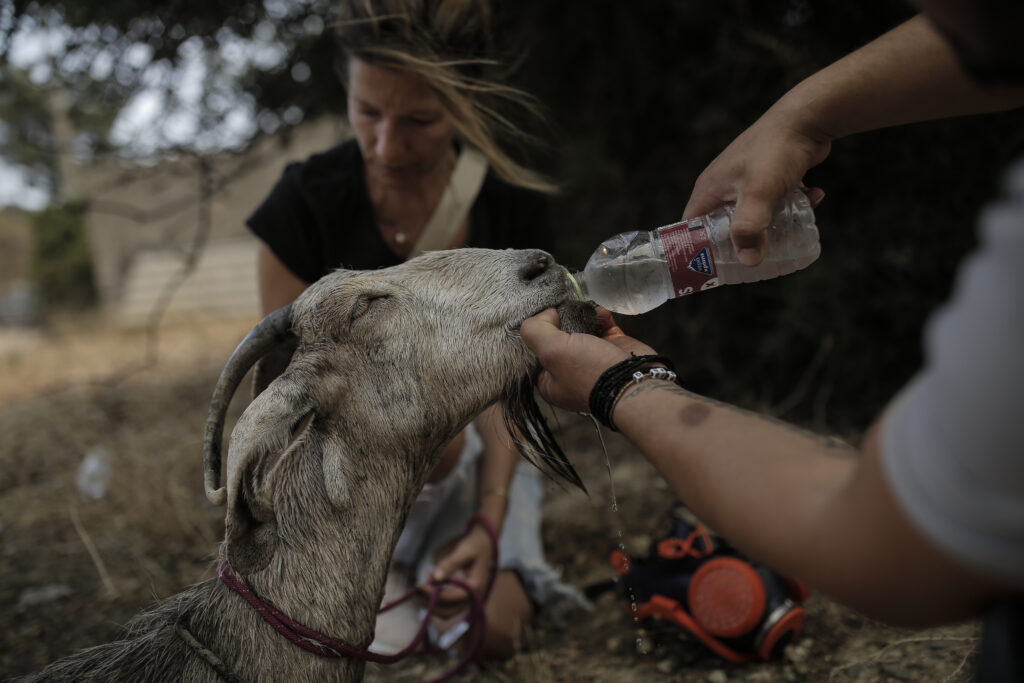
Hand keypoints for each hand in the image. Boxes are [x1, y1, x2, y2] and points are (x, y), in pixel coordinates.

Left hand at [421, 524, 494, 616]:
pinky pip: (448, 604)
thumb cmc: (474, 546)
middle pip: (448, 611)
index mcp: (475, 587)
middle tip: (415, 592)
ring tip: (419, 590)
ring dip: (431, 604)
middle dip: (430, 604)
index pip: (452, 598)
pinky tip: (429, 583)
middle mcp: (473, 597)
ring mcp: (469, 598)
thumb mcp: (463, 552)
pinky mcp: (463, 596)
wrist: (484, 544)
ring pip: (447, 611)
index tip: (419, 586)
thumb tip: (435, 578)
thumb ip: (450, 564)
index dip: (434, 594)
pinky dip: (436, 599)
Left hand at [521, 307, 655, 412]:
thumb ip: (537, 330)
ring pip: (580, 328)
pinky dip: (600, 316)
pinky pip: (601, 325)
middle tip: (563, 308)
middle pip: (557, 337)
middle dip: (561, 320)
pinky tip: (600, 313)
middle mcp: (569, 371)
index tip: (540, 316)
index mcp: (550, 381)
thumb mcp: (551, 351)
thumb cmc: (590, 372)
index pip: (534, 353)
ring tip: (583, 308)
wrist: (635, 382)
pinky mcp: (612, 346)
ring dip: (581, 315)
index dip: (536, 333)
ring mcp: (592, 359)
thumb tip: (546, 314)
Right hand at [682, 105, 829, 265]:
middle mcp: (724, 185)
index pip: (691, 228)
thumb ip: (749, 228)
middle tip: (758, 258)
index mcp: (709, 189)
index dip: (698, 250)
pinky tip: (811, 199)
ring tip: (791, 232)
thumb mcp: (758, 193)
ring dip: (772, 224)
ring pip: (753, 215)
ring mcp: (747, 179)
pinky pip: (776, 199)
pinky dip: (792, 204)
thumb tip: (748, 262)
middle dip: (741, 243)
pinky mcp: (770, 175)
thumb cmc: (775, 151)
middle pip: (723, 226)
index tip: (714, 269)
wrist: (807, 116)